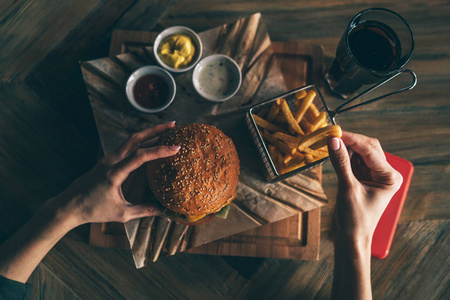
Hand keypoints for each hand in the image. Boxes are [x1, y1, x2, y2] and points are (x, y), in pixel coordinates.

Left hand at [50, 121, 179, 228]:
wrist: (69, 205)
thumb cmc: (94, 210)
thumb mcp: (122, 214)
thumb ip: (145, 211)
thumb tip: (167, 215)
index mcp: (114, 173)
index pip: (140, 156)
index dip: (159, 150)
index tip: (176, 148)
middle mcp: (111, 161)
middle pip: (135, 138)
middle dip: (156, 130)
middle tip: (174, 125)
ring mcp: (108, 158)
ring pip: (131, 140)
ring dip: (149, 133)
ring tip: (166, 129)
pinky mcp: (108, 160)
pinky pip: (127, 146)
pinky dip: (141, 141)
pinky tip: (151, 142)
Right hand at [328, 131, 402, 243]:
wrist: (351, 238)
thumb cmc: (355, 219)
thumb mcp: (347, 189)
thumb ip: (341, 163)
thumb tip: (333, 141)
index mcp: (389, 177)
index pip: (370, 150)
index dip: (352, 139)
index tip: (334, 133)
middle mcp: (385, 173)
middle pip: (367, 147)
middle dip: (349, 141)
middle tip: (330, 136)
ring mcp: (374, 175)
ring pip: (359, 152)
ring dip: (345, 147)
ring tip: (329, 144)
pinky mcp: (362, 177)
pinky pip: (353, 160)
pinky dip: (343, 155)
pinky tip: (333, 152)